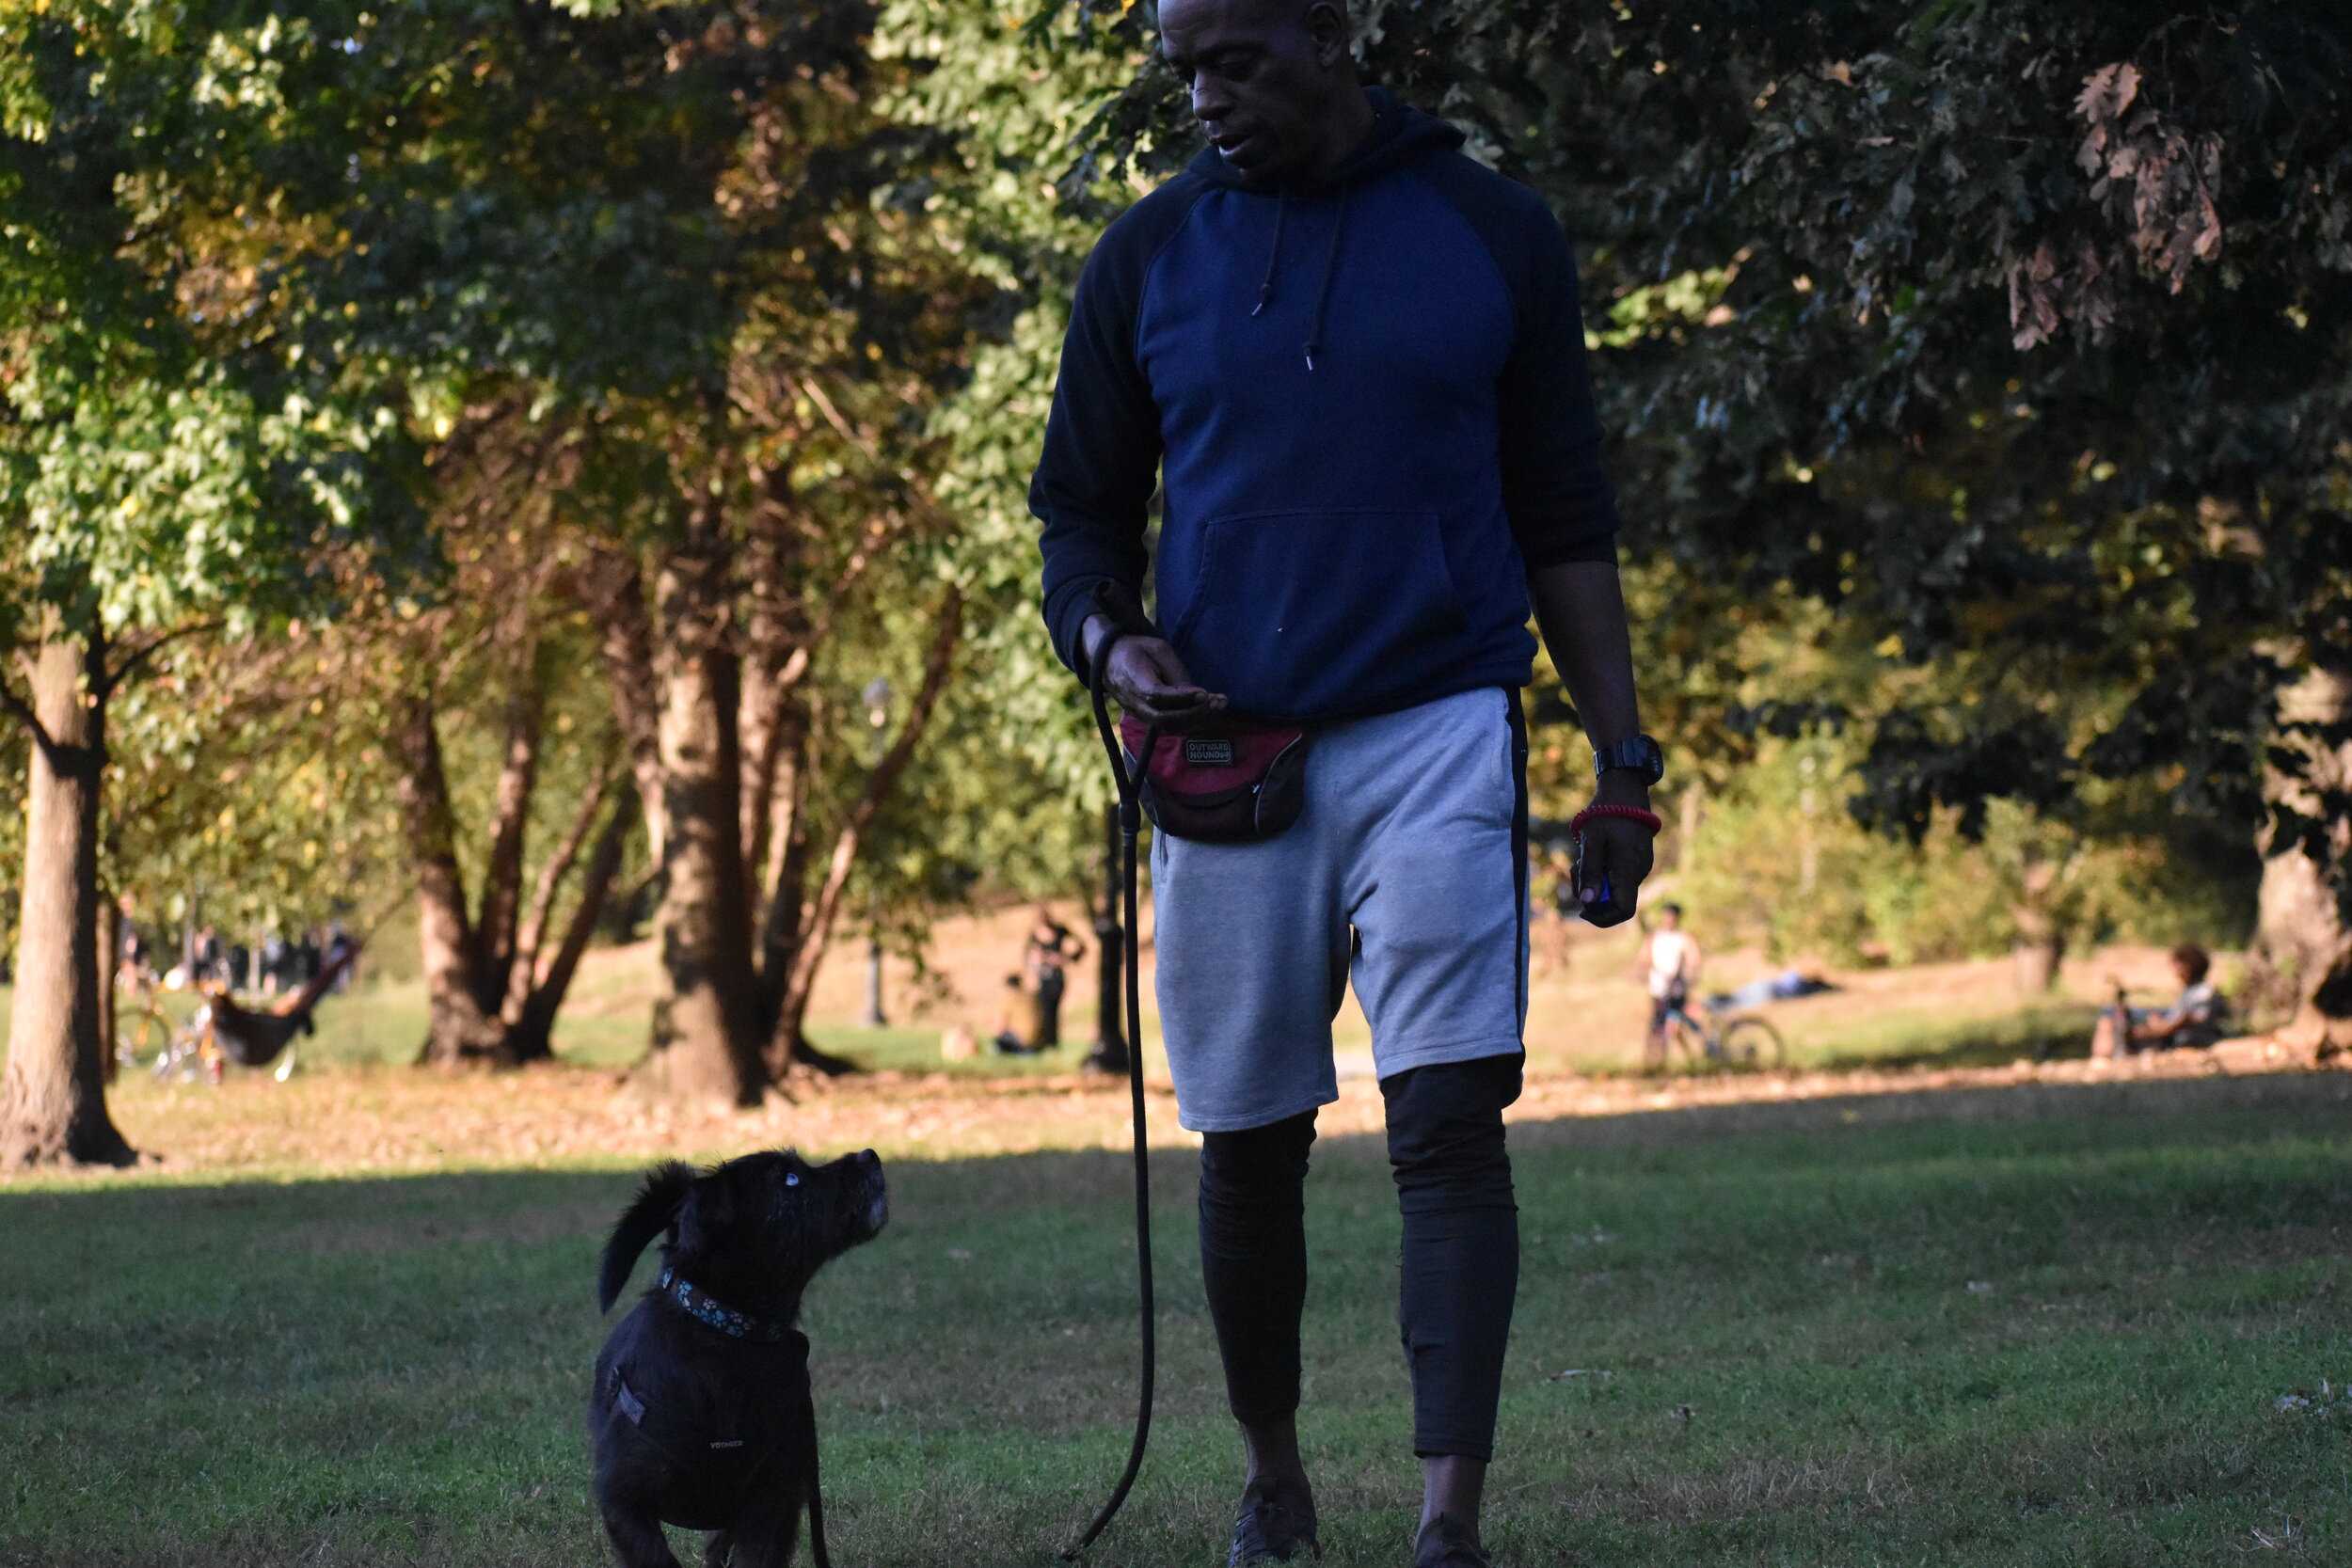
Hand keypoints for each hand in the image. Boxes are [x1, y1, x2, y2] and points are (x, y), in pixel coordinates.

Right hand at [1084, 614, 1228, 729]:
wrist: (1110, 659)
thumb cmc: (1137, 650)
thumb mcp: (1158, 650)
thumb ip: (1175, 673)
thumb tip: (1198, 696)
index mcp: (1132, 678)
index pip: (1157, 695)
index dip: (1182, 697)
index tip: (1204, 692)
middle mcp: (1133, 702)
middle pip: (1164, 718)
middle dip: (1195, 712)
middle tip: (1218, 700)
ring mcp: (1138, 713)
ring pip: (1168, 726)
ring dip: (1196, 719)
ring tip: (1219, 704)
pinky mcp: (1146, 718)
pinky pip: (1169, 726)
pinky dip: (1190, 721)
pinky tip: (1208, 710)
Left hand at [1574, 773, 1654, 927]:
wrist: (1626, 791)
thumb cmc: (1606, 814)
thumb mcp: (1591, 842)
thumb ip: (1589, 873)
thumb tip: (1586, 903)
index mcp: (1628, 871)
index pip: (1623, 911)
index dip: (1602, 917)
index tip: (1582, 910)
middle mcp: (1639, 872)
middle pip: (1615, 901)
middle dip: (1591, 893)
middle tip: (1575, 869)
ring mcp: (1640, 866)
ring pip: (1615, 888)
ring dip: (1595, 879)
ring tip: (1582, 856)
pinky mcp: (1637, 860)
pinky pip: (1619, 876)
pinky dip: (1603, 871)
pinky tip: (1595, 853)